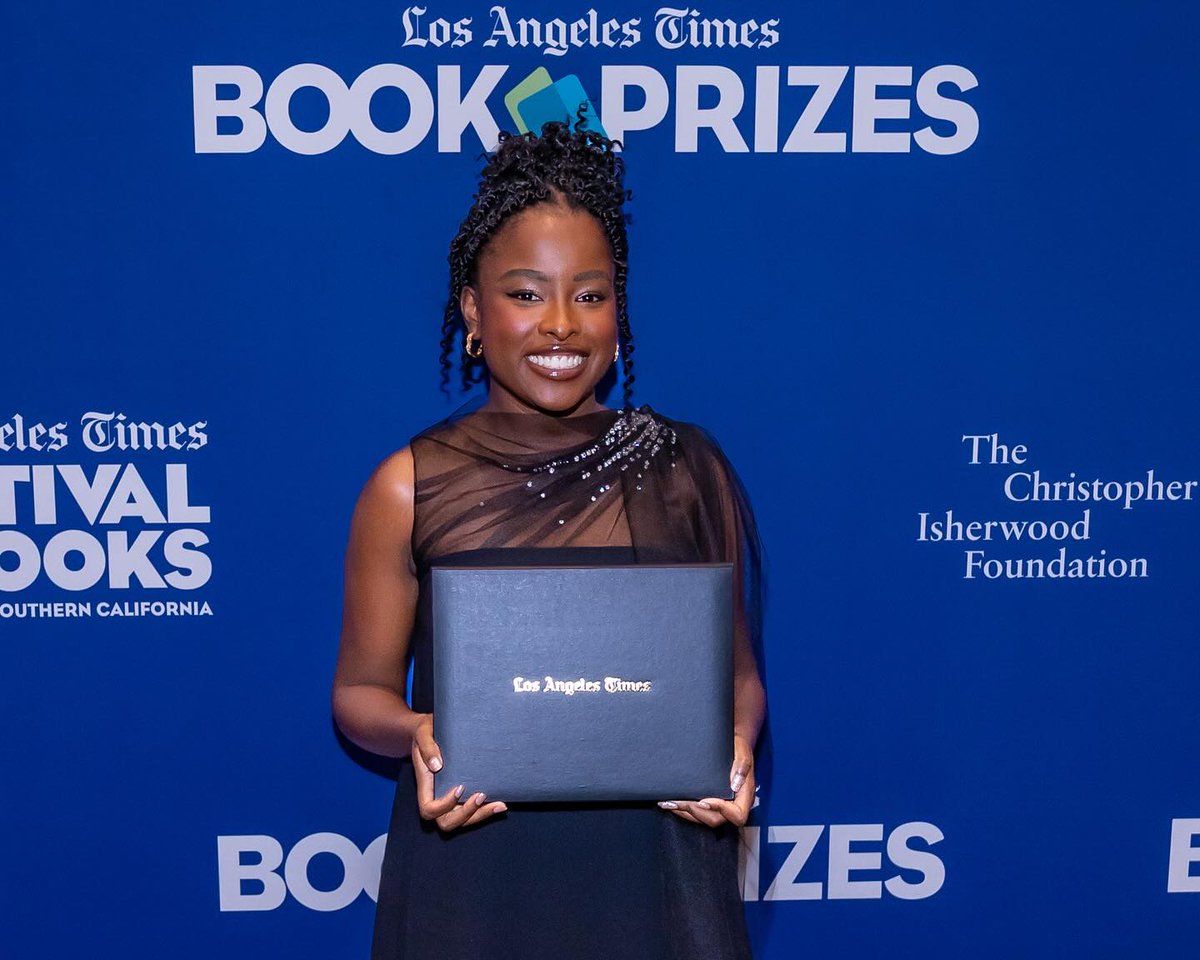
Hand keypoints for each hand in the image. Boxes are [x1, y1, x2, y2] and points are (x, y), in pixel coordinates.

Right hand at [411, 713, 506, 831]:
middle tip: (481, 795)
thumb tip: (437, 766)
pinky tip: (501, 803)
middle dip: (466, 814)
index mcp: (425, 786)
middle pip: (447, 822)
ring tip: (500, 804)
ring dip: (481, 815)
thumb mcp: (423, 733)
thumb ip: (427, 748)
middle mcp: (437, 796)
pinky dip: (486, 810)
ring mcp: (451, 798)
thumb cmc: (426, 731)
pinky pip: (473, 811)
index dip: (444, 805)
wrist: (432, 729)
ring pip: (463, 820)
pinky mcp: (463, 794)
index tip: (460, 787)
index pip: (429, 809)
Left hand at [658, 734, 753, 828]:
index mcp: (745, 794)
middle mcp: (735, 803)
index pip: (737, 814)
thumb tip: (735, 784)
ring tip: (670, 804)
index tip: (703, 801)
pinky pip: (701, 812)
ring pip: (706, 818)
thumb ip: (742, 766)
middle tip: (677, 802)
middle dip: (695, 811)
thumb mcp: (742, 751)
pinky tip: (674, 803)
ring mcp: (723, 804)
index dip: (720, 811)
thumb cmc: (737, 746)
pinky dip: (686, 809)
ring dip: (686, 812)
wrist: (731, 743)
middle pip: (717, 819)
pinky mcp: (712, 801)